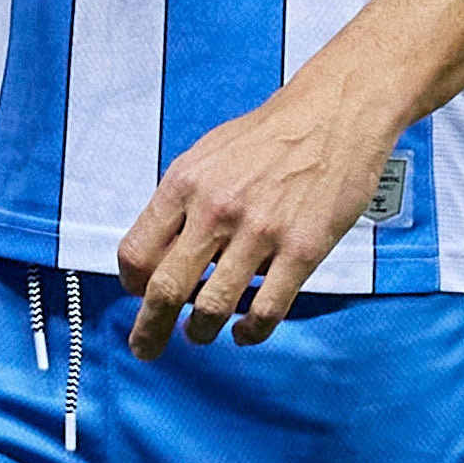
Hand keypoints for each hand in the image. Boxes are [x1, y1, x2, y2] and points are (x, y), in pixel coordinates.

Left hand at [113, 83, 395, 359]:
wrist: (333, 114)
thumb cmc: (268, 136)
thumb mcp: (205, 155)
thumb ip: (180, 202)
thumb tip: (157, 250)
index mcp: (184, 184)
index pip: (136, 251)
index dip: (130, 285)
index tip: (136, 296)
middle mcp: (216, 209)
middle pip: (165, 288)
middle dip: (149, 329)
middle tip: (145, 347)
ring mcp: (260, 232)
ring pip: (213, 308)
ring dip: (200, 332)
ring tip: (199, 334)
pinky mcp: (302, 250)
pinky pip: (267, 310)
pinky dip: (250, 332)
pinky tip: (245, 332)